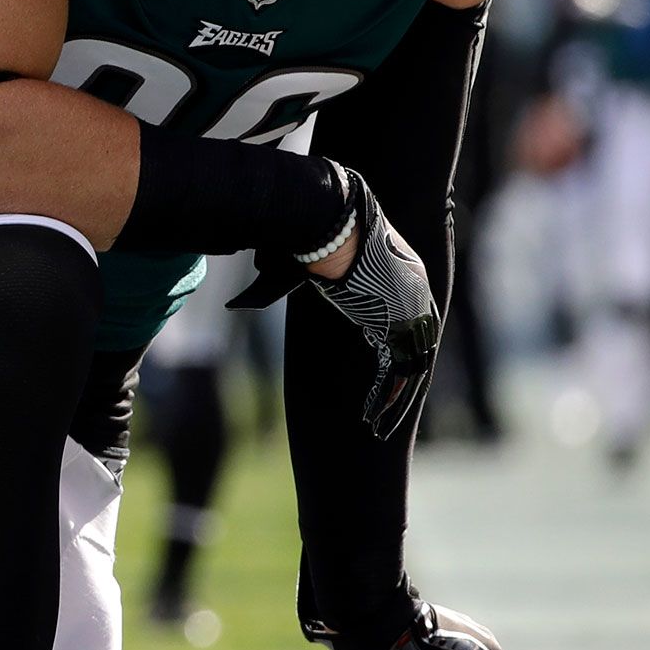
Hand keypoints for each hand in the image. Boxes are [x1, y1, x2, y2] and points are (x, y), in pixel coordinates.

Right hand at [303, 163, 440, 436]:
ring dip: (393, 401)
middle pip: (411, 347)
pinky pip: (399, 374)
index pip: (404, 319)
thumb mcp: (298, 268)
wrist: (332, 222)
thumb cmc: (312, 236)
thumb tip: (237, 303)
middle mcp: (412, 294)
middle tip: (389, 406)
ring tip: (378, 426)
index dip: (394, 348)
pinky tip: (376, 422)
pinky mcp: (400, 327)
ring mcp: (410, 311)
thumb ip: (279, 289)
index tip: (384, 370)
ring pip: (408, 367)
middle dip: (399, 379)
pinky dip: (388, 401)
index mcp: (398, 272)